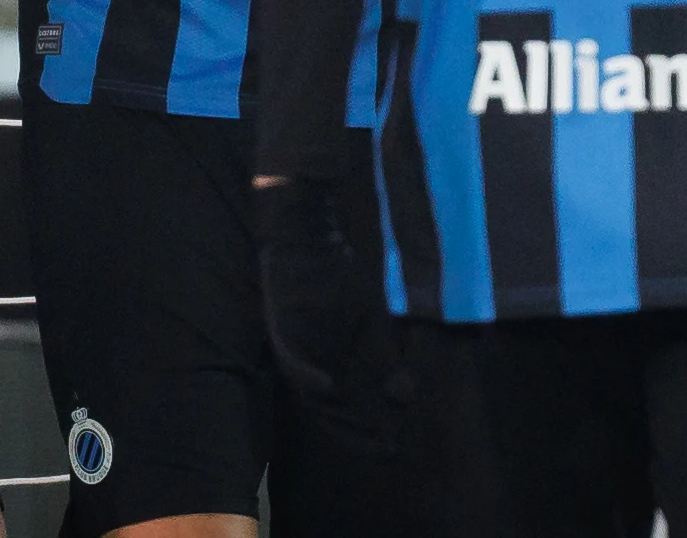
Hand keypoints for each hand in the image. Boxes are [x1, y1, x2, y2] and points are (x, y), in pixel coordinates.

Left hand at [254, 174, 407, 434]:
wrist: (308, 235)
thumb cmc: (336, 275)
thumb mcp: (369, 320)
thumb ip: (386, 358)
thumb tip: (407, 400)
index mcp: (324, 364)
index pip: (343, 410)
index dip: (365, 432)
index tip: (392, 450)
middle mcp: (305, 364)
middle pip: (326, 412)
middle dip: (354, 434)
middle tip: (384, 452)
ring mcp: (290, 348)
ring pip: (307, 395)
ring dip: (333, 415)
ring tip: (361, 434)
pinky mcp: (279, 330)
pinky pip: (290, 362)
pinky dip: (309, 378)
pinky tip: (331, 389)